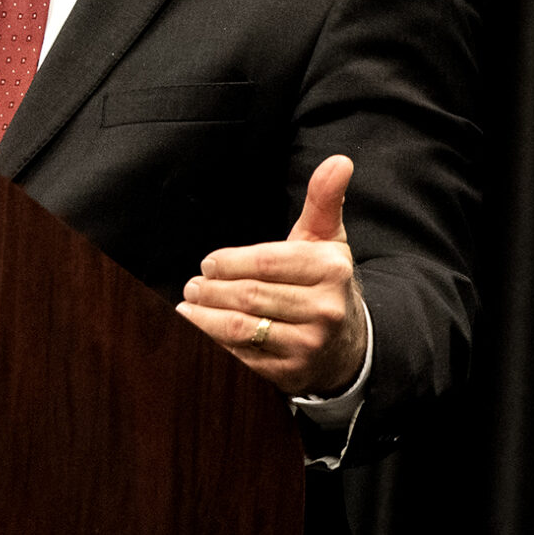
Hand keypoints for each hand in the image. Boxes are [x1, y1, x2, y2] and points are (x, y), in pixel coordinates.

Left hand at [176, 154, 368, 396]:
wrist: (346, 345)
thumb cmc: (324, 282)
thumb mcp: (328, 240)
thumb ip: (324, 200)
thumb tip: (339, 161)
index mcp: (331, 270)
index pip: (267, 262)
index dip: (230, 262)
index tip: (208, 263)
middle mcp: (324, 310)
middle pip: (250, 295)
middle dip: (212, 290)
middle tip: (192, 286)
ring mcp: (307, 345)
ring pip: (241, 328)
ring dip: (205, 318)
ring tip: (188, 307)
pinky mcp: (289, 373)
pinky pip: (241, 358)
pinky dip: (213, 346)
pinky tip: (198, 332)